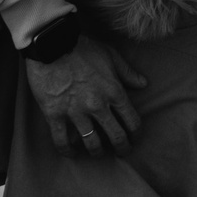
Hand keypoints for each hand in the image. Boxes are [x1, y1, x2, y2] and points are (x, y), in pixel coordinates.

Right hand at [27, 35, 145, 154]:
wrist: (52, 43)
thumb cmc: (83, 48)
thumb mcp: (111, 56)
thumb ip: (128, 72)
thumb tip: (144, 84)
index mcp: (114, 92)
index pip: (132, 121)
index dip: (136, 133)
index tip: (134, 137)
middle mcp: (98, 105)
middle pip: (116, 136)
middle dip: (122, 148)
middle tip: (122, 152)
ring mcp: (76, 112)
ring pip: (92, 143)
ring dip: (97, 152)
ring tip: (98, 153)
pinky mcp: (55, 114)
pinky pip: (62, 140)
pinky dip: (67, 151)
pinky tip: (71, 153)